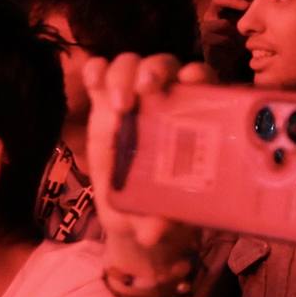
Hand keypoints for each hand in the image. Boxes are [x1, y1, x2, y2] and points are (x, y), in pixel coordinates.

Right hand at [82, 52, 213, 279]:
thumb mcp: (161, 216)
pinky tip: (93, 82)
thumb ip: (161, 221)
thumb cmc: (162, 206)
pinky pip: (100, 72)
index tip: (189, 83)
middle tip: (145, 91)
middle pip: (165, 65)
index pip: (202, 80)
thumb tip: (153, 232)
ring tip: (118, 103)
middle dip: (155, 70)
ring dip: (123, 74)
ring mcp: (134, 96)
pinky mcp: (104, 100)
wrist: (134, 213)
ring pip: (132, 64)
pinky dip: (96, 70)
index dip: (198, 75)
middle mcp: (166, 98)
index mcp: (193, 116)